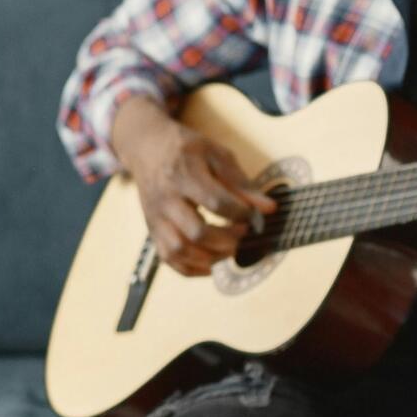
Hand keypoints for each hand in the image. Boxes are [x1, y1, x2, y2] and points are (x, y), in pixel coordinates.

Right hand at [116, 98, 278, 277]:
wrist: (146, 147)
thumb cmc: (187, 149)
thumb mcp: (216, 154)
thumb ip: (242, 183)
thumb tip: (270, 209)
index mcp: (183, 174)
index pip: (215, 202)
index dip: (240, 213)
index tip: (251, 213)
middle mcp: (166, 198)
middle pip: (196, 232)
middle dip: (228, 239)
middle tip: (243, 232)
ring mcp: (156, 217)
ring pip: (179, 250)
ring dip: (211, 257)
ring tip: (230, 248)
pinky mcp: (152, 229)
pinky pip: (168, 259)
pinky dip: (191, 268)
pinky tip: (211, 263)